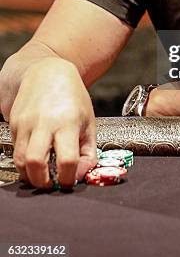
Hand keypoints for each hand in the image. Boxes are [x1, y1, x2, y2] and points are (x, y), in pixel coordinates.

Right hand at [6, 58, 96, 188]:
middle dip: (42, 182)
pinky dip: (25, 161)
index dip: (68, 178)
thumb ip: (89, 151)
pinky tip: (37, 156)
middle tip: (51, 184)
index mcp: (67, 122)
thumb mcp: (89, 121)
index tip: (69, 180)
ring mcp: (25, 123)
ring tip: (43, 174)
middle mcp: (44, 123)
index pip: (67, 160)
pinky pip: (16, 151)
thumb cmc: (72, 96)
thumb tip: (81, 175)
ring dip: (30, 175)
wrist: (47, 72)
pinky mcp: (14, 124)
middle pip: (35, 164)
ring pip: (20, 161)